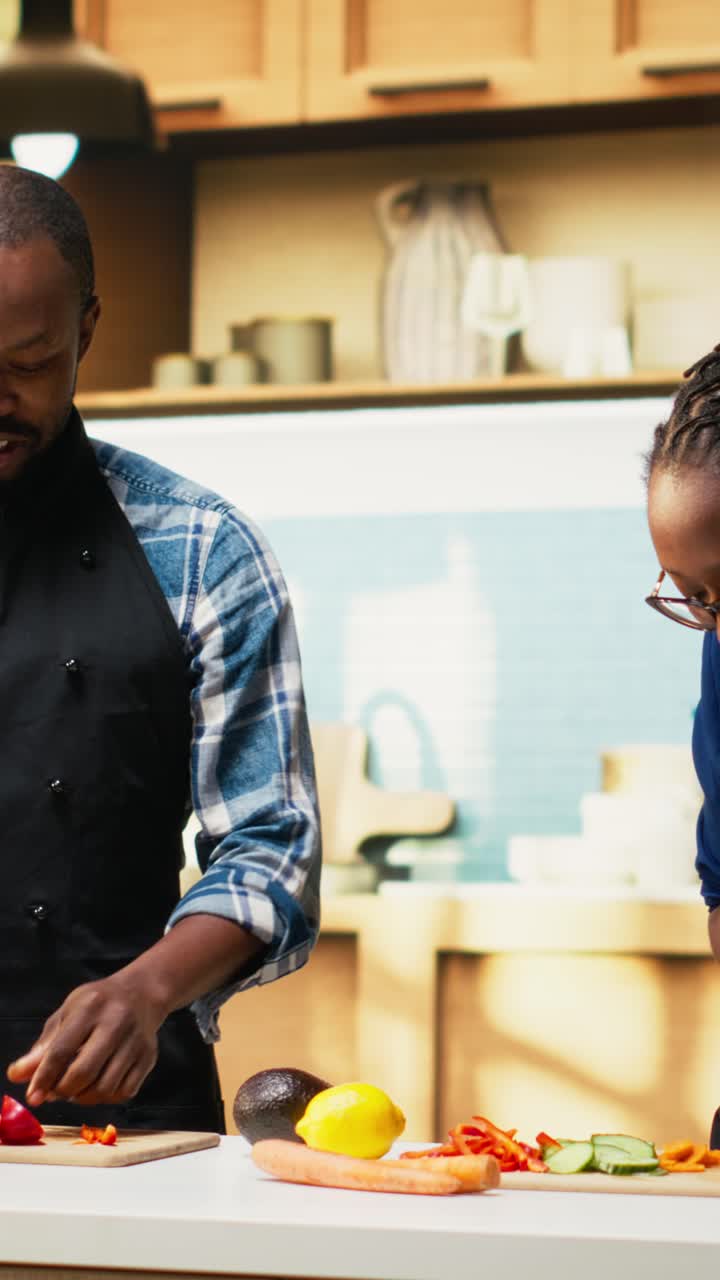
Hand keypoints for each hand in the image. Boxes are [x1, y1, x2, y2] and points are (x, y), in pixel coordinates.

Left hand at [6, 972, 168, 1107]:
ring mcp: (136, 1041)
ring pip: (104, 1088)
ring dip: (83, 1097)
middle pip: (84, 1073)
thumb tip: (16, 1076)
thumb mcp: (67, 1014)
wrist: (142, 993)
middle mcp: (116, 1022)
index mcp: (91, 1007)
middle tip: (56, 1091)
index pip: (62, 1050)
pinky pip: (124, 1092)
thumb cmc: (97, 1005)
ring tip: (76, 1088)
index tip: (33, 1097)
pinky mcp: (148, 1057)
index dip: (44, 1078)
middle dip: (63, 1090)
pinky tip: (98, 1086)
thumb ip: (43, 1047)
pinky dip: (105, 1097)